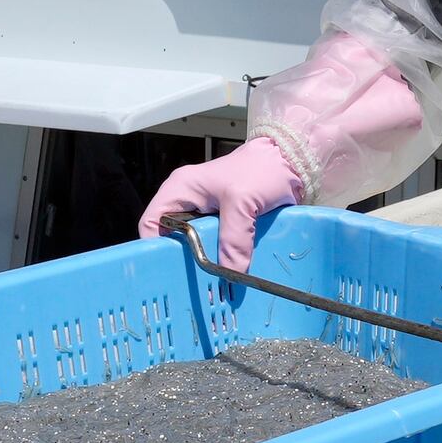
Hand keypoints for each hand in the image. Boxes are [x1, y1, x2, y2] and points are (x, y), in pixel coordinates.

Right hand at [141, 142, 301, 272]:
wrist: (290, 161)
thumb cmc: (261, 167)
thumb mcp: (242, 202)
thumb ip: (234, 238)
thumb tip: (231, 272)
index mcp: (180, 189)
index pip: (151, 223)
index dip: (154, 247)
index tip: (168, 268)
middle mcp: (188, 201)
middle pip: (173, 239)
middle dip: (184, 260)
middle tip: (195, 281)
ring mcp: (206, 213)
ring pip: (197, 245)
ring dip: (206, 261)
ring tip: (213, 281)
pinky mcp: (225, 222)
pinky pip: (218, 246)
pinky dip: (225, 259)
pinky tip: (232, 271)